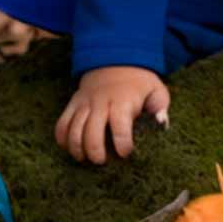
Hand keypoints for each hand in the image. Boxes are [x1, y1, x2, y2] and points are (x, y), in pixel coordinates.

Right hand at [55, 65, 169, 162]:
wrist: (115, 59)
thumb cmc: (139, 83)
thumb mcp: (155, 90)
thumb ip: (160, 107)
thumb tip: (161, 123)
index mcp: (123, 100)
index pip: (120, 124)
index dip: (122, 142)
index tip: (125, 154)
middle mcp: (101, 101)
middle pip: (91, 130)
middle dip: (95, 150)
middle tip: (101, 162)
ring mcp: (84, 102)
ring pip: (73, 128)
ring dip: (77, 148)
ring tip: (85, 159)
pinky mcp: (73, 104)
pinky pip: (62, 123)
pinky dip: (62, 139)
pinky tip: (71, 150)